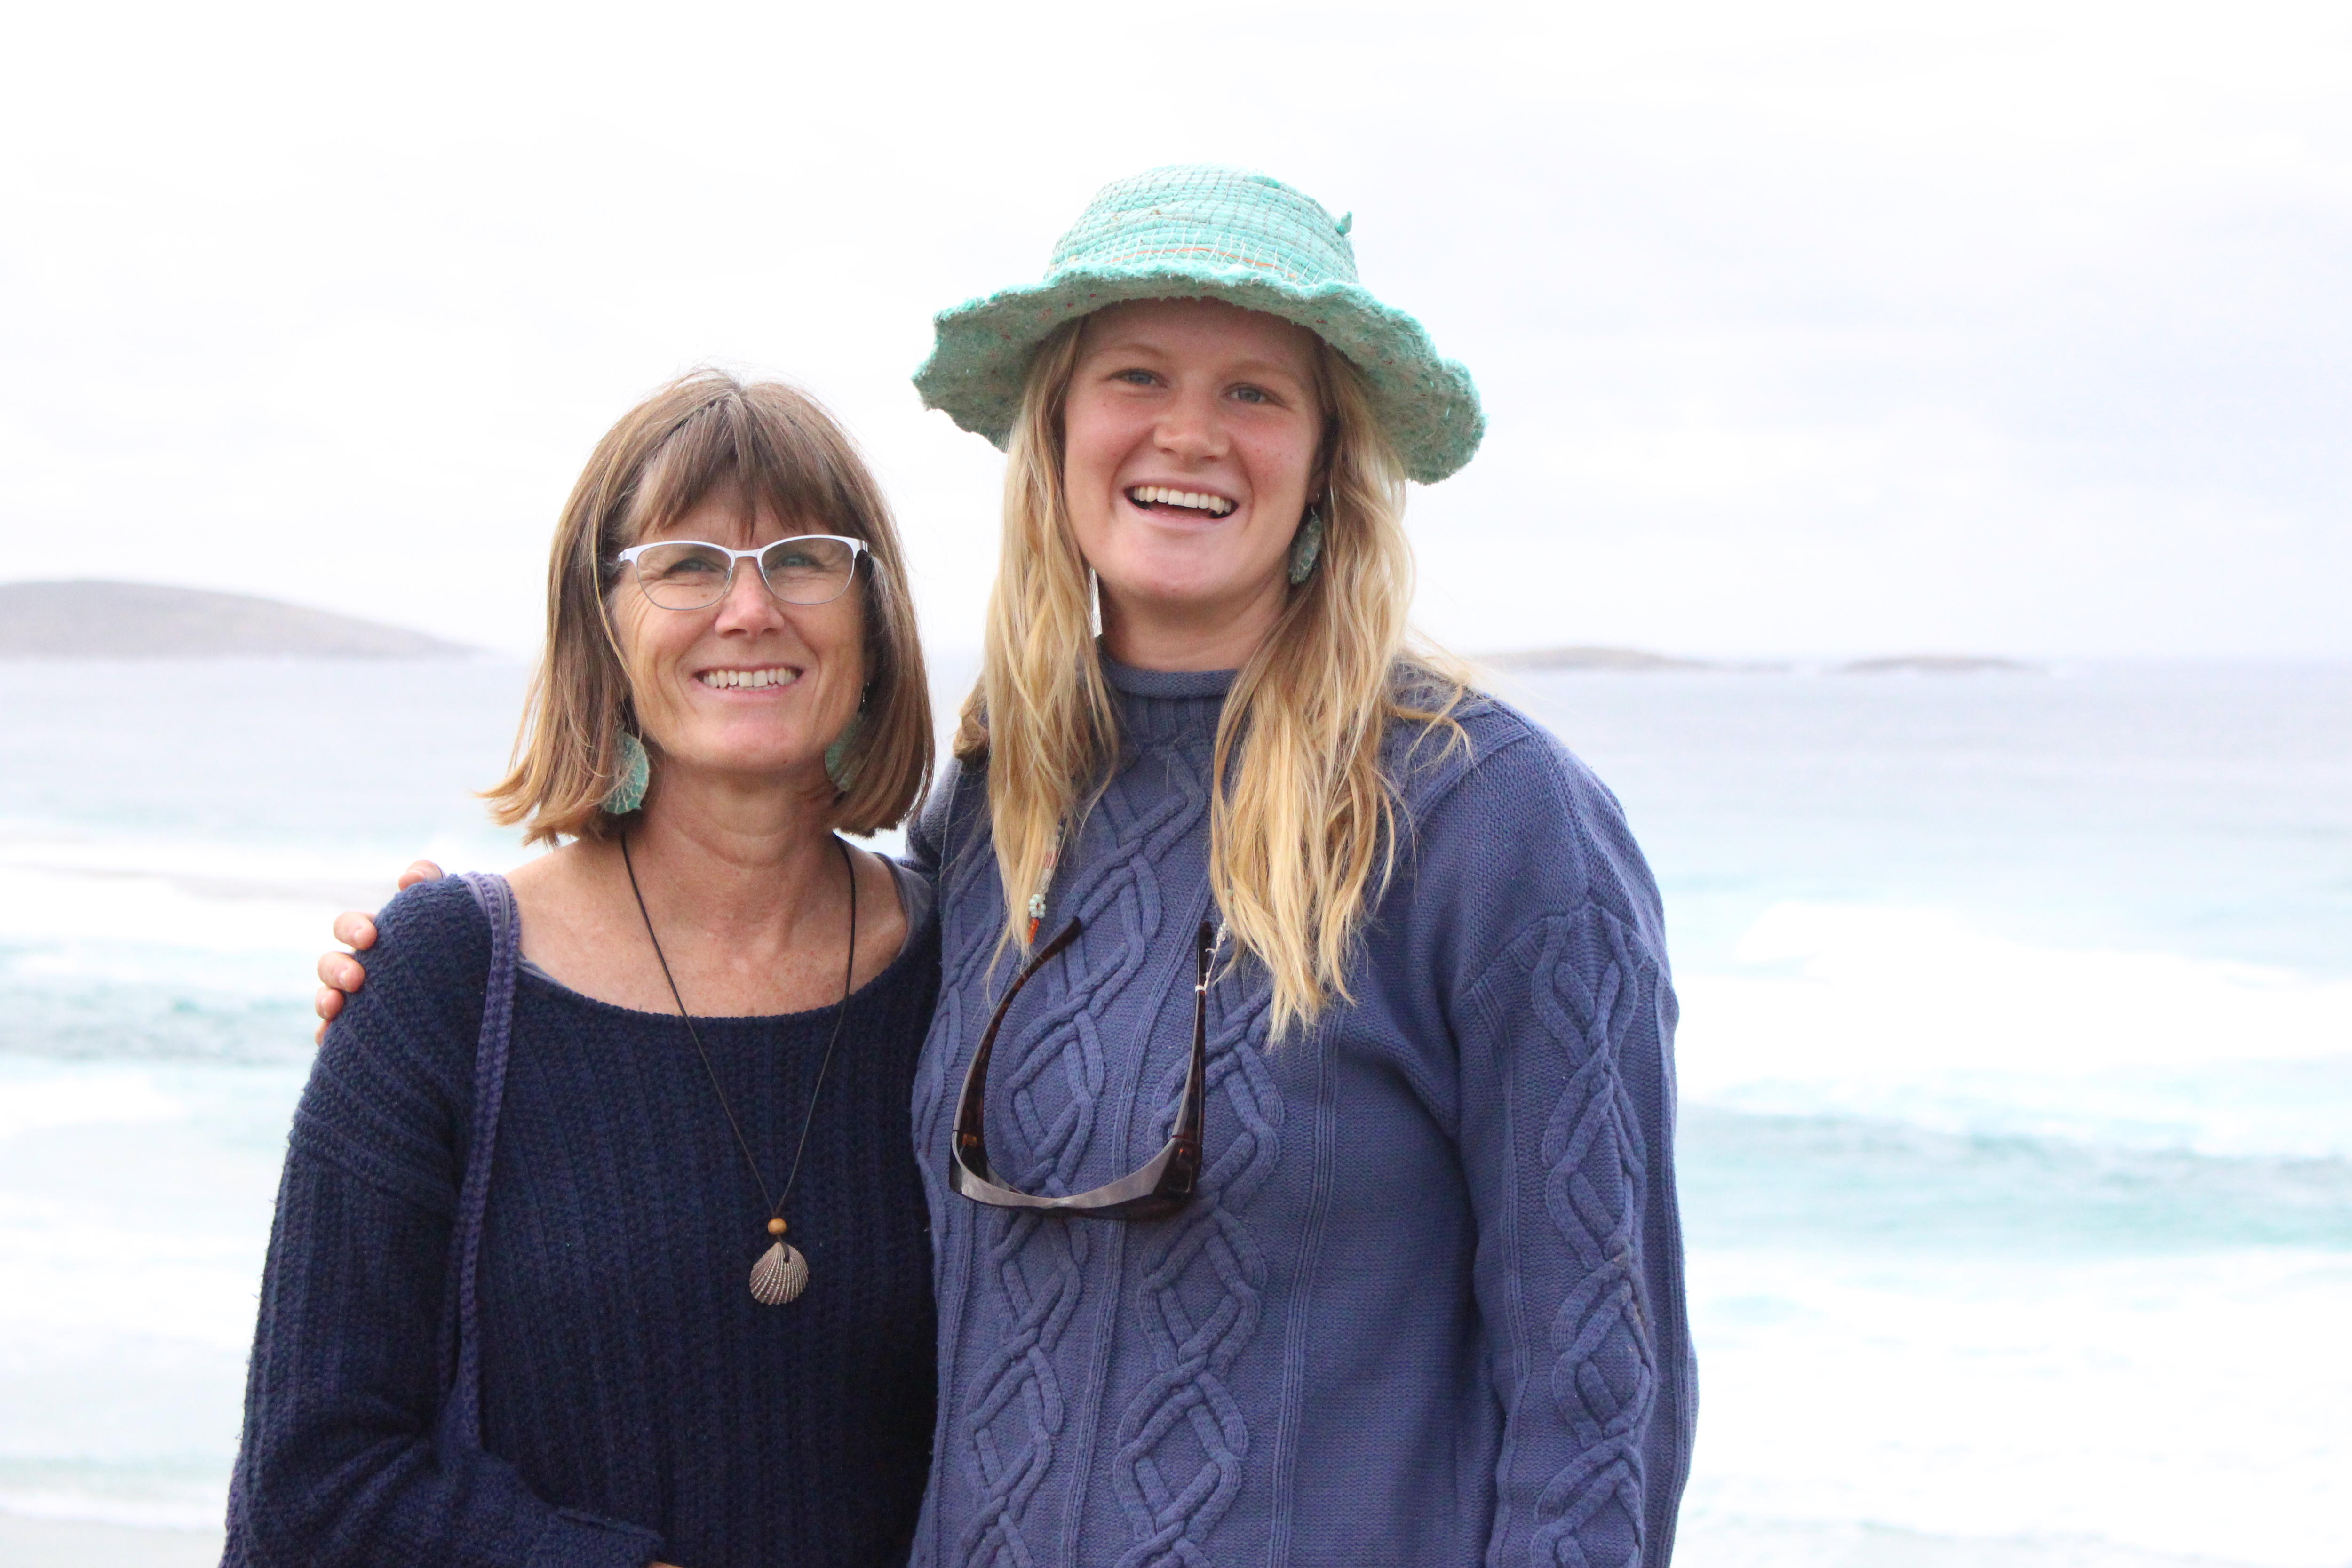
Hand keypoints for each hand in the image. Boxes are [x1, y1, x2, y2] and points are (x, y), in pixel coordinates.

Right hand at [312, 860, 444, 1042]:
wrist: (485, 987)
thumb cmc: (461, 940)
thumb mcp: (451, 907)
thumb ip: (431, 882)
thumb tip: (407, 877)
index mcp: (377, 938)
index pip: (350, 927)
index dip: (353, 929)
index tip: (370, 937)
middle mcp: (363, 968)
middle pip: (331, 963)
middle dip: (337, 968)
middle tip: (356, 978)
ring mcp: (360, 1000)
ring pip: (328, 998)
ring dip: (325, 999)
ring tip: (335, 1006)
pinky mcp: (364, 1031)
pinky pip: (335, 1035)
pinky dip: (328, 1035)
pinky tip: (331, 1039)